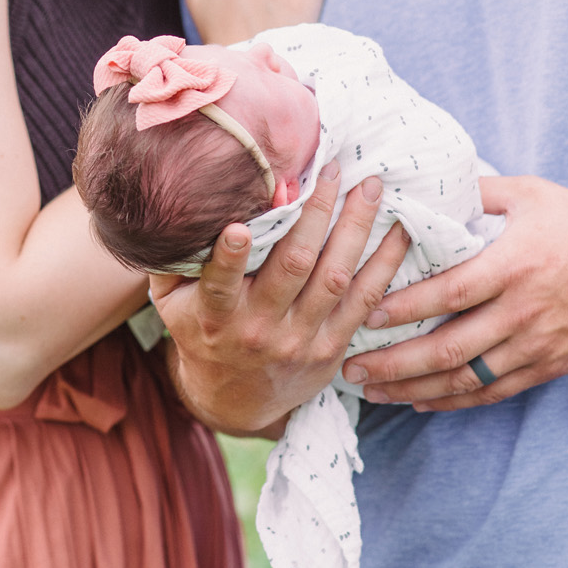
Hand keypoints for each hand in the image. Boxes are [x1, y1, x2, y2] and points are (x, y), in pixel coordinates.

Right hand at [151, 162, 409, 433]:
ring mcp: (300, 339)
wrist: (233, 398)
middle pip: (294, 266)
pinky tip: (397, 228)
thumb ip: (172, 256)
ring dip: (355, 228)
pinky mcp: (331, 347)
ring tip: (370, 187)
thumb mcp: (170, 300)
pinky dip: (384, 263)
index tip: (237, 229)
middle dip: (315, 213)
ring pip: (335, 277)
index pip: (220, 284)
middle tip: (332, 169)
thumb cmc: (199, 328)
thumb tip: (169, 201)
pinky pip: (364, 300)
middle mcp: (260, 329)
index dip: (229, 259)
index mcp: (215, 316)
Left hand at [341, 175, 567, 411]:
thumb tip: (424, 187)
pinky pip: (495, 391)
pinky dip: (454, 401)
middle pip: (450, 348)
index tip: (365, 315)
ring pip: (467, 379)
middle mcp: (523, 311)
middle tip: (350, 367)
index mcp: (514, 265)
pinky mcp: (549, 366)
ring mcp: (537, 345)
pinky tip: (421, 401)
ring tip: (373, 391)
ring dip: (415, 389)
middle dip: (395, 362)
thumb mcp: (529, 193)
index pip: (449, 293)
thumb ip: (476, 192)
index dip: (405, 308)